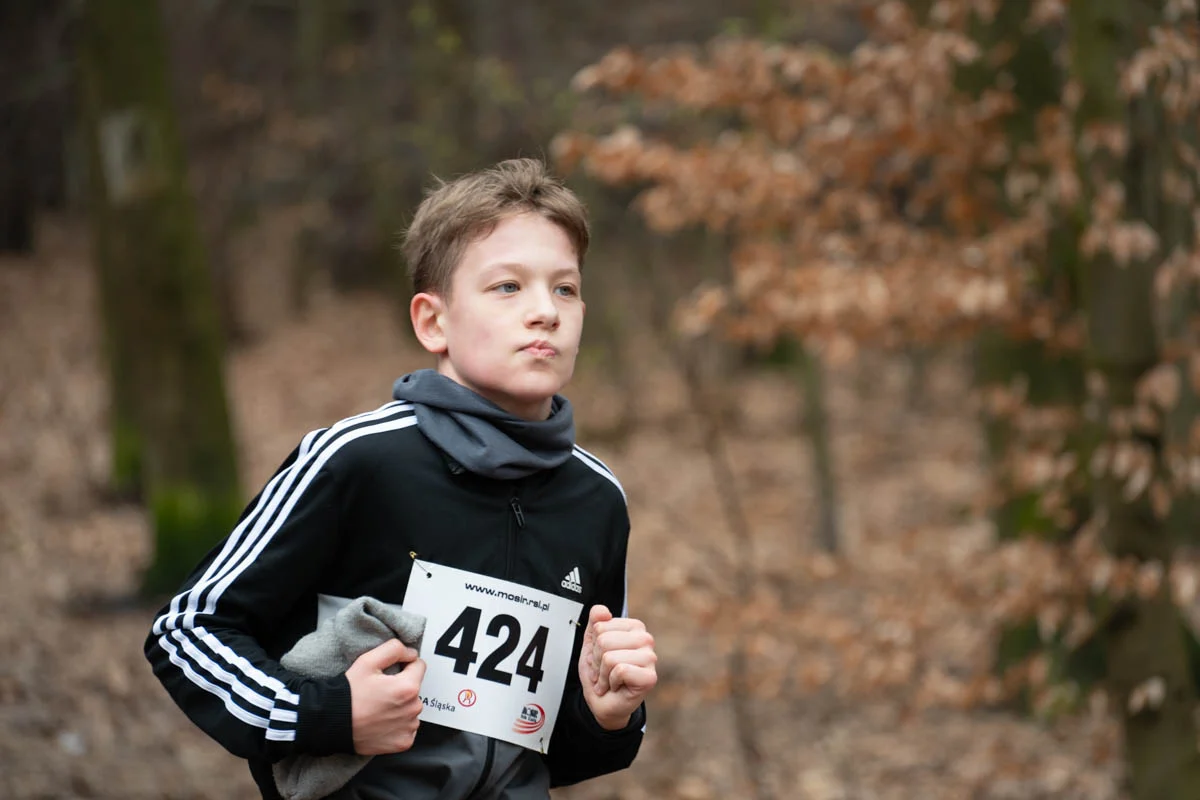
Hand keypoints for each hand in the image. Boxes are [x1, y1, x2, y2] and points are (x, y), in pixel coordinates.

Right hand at [345, 639, 425, 754]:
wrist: (334, 723)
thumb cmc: (349, 694)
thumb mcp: (367, 661)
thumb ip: (394, 649)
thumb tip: (412, 653)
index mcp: (408, 687)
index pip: (419, 666)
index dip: (404, 665)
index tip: (390, 673)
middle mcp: (413, 708)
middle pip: (415, 689)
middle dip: (401, 687)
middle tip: (380, 692)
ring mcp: (409, 727)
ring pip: (412, 708)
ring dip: (401, 706)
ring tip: (379, 708)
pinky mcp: (404, 742)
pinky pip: (408, 727)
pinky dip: (398, 724)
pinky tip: (381, 722)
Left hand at [578, 604, 656, 730]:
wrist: (603, 704)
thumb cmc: (600, 674)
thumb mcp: (591, 645)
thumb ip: (594, 623)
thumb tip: (601, 610)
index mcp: (634, 627)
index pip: (601, 626)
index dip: (594, 645)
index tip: (601, 657)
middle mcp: (646, 639)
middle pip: (604, 641)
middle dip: (597, 661)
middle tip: (604, 671)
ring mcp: (650, 658)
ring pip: (610, 658)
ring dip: (603, 675)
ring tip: (609, 680)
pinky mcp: (650, 677)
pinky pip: (620, 671)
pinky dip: (612, 682)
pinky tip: (617, 687)